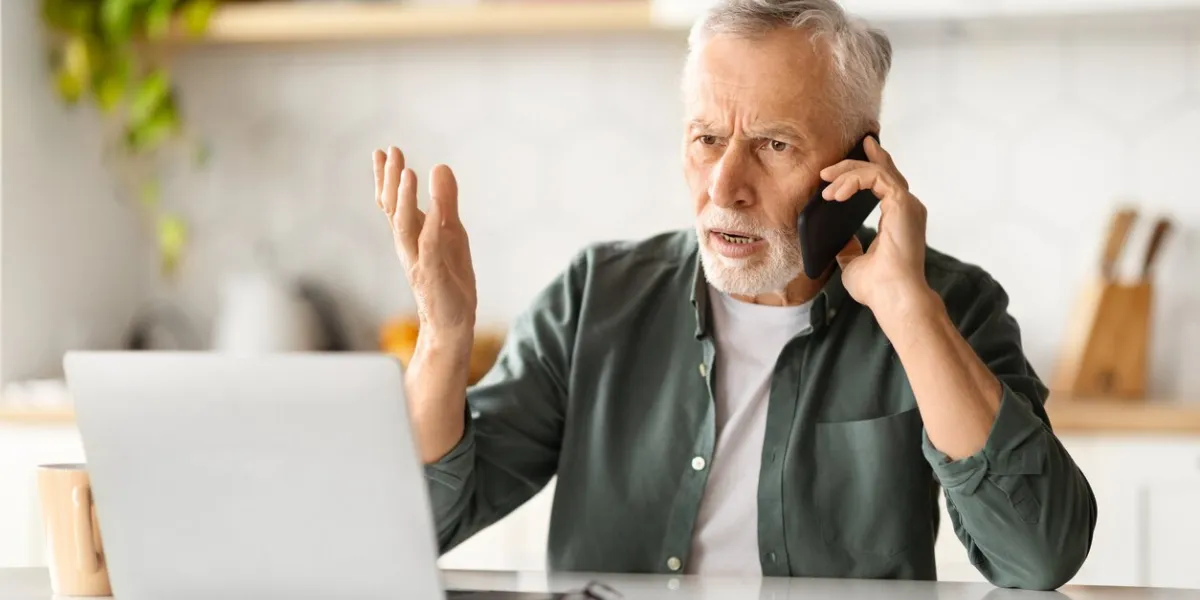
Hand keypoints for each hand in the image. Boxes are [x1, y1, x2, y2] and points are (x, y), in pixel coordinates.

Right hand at [374, 147, 477, 338]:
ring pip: (404, 226)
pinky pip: (430, 248)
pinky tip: (437, 208)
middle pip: (393, 208)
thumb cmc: (449, 276)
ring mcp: (418, 260)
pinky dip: (432, 227)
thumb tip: (439, 166)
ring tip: (408, 172)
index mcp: (410, 233)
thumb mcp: (451, 231)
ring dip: (405, 199)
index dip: (387, 177)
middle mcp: (407, 245)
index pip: (393, 202)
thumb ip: (446, 201)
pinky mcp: (433, 274)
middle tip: (391, 151)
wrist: (451, 321)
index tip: (383, 151)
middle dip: (392, 180)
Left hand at [819, 136, 930, 312]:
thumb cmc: (878, 288)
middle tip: (827, 171)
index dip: (871, 164)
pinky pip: (877, 177)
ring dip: (848, 174)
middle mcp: (907, 208)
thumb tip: (841, 240)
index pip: (886, 182)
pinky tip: (837, 192)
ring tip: (826, 186)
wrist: (893, 297)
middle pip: (882, 171)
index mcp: (899, 219)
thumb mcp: (853, 263)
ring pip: (878, 171)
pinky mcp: (903, 204)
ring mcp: (907, 205)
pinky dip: (854, 180)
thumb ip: (849, 248)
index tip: (858, 150)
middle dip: (853, 164)